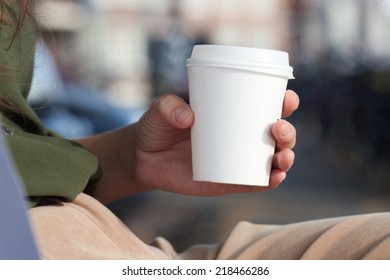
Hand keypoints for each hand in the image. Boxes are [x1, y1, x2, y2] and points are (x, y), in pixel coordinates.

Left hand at [132, 90, 298, 195]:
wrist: (144, 158)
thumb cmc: (157, 127)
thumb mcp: (160, 109)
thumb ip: (168, 106)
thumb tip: (188, 117)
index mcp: (231, 112)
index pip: (264, 105)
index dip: (282, 102)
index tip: (287, 99)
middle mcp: (239, 136)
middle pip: (276, 134)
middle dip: (287, 132)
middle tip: (278, 128)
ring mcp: (236, 160)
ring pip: (271, 159)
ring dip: (285, 157)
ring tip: (282, 156)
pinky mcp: (228, 181)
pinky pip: (255, 183)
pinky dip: (270, 182)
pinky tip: (276, 177)